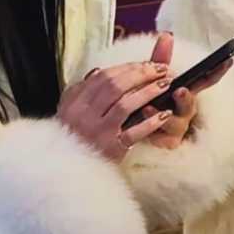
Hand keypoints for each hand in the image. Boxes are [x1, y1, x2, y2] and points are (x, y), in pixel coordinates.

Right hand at [58, 58, 175, 160]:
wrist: (67, 169)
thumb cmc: (72, 137)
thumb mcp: (70, 111)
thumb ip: (82, 90)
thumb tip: (98, 71)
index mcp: (74, 102)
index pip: (104, 76)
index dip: (129, 67)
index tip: (148, 63)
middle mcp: (84, 115)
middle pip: (116, 86)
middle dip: (142, 74)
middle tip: (162, 70)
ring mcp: (97, 132)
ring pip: (126, 105)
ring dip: (149, 92)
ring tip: (166, 85)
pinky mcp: (110, 149)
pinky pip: (134, 133)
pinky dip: (150, 122)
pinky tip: (164, 115)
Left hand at [137, 33, 229, 150]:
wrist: (130, 129)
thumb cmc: (147, 101)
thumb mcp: (152, 79)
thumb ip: (159, 59)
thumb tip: (166, 34)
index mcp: (185, 93)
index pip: (205, 80)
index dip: (218, 71)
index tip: (228, 60)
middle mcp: (184, 110)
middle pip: (191, 105)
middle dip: (186, 99)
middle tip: (180, 91)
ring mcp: (176, 127)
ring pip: (176, 123)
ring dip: (163, 115)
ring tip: (147, 108)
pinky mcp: (165, 142)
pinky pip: (162, 138)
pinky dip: (151, 131)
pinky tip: (141, 124)